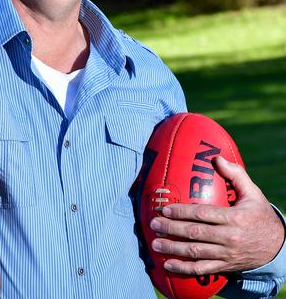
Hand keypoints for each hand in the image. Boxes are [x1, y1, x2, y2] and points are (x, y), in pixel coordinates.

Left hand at [149, 156, 285, 274]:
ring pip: (196, 252)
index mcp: (235, 218)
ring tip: (155, 244)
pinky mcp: (226, 266)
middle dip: (172, 229)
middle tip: (153, 224)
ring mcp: (227, 254)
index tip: (165, 209)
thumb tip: (216, 158)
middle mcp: (230, 237)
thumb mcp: (253, 193)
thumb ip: (236, 175)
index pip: (203, 214)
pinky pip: (203, 269)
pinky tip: (169, 265)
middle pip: (196, 233)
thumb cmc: (260, 215)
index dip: (182, 212)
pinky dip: (185, 269)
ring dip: (174, 249)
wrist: (279, 246)